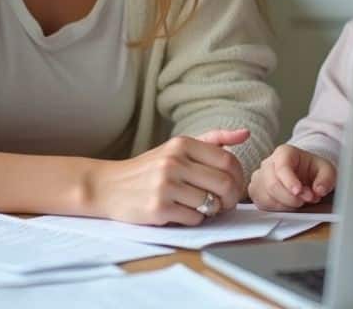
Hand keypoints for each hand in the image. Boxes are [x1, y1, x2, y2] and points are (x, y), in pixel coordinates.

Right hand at [87, 128, 248, 224]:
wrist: (108, 186)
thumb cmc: (149, 169)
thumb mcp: (177, 147)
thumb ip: (212, 139)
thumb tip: (245, 133)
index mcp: (181, 144)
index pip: (228, 160)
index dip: (238, 177)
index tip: (233, 186)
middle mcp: (173, 162)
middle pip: (224, 184)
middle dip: (231, 198)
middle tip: (225, 203)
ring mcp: (165, 186)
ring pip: (211, 204)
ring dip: (212, 210)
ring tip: (201, 207)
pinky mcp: (158, 209)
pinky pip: (194, 219)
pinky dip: (195, 220)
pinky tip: (183, 213)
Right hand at [248, 144, 335, 210]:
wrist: (304, 173)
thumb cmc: (311, 169)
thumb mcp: (326, 170)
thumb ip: (326, 178)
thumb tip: (319, 190)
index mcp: (284, 152)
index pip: (281, 167)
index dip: (289, 182)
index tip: (299, 191)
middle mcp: (268, 163)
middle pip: (272, 184)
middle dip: (290, 197)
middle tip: (307, 199)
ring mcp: (260, 177)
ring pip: (266, 196)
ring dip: (285, 204)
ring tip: (300, 201)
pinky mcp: (256, 191)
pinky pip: (262, 204)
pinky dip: (277, 208)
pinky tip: (289, 205)